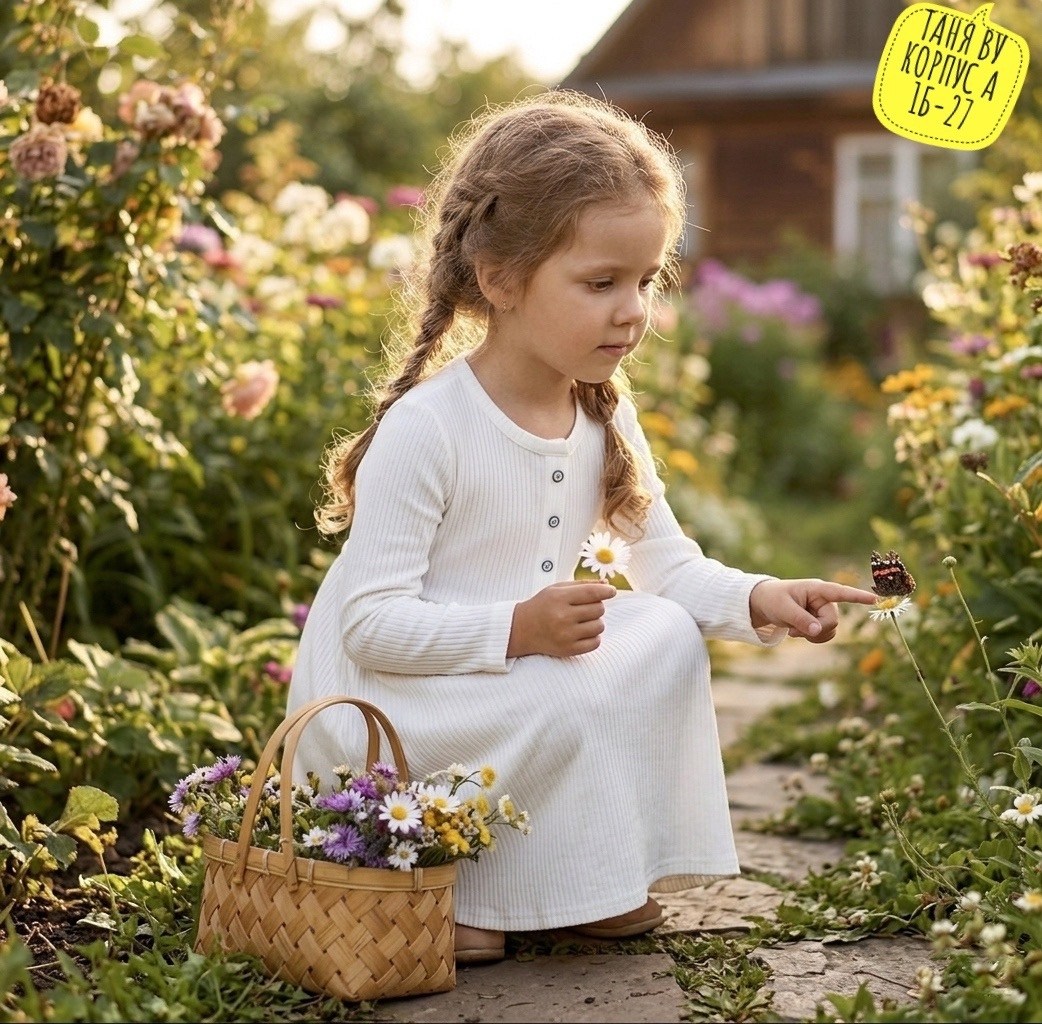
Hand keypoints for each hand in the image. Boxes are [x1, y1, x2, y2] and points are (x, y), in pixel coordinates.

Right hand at [508, 581, 615, 657]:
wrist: (521, 629)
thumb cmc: (542, 606)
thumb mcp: (557, 589)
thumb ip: (582, 585)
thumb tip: (606, 583)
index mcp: (559, 598)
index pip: (592, 593)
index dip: (606, 591)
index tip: (612, 591)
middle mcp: (562, 617)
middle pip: (599, 609)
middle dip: (596, 606)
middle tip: (584, 608)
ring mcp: (566, 635)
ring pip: (600, 626)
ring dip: (595, 622)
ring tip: (582, 620)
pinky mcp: (569, 650)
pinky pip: (596, 642)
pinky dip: (593, 637)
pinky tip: (582, 632)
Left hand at [749, 578, 876, 643]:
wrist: (763, 604)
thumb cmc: (773, 599)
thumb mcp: (782, 609)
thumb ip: (800, 619)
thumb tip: (818, 630)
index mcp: (816, 589)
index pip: (840, 592)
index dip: (857, 597)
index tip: (875, 600)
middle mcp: (824, 599)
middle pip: (832, 621)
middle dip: (815, 629)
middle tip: (793, 629)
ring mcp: (823, 611)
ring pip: (830, 631)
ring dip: (812, 635)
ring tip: (793, 629)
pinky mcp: (820, 621)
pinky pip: (825, 635)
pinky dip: (812, 638)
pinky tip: (798, 632)